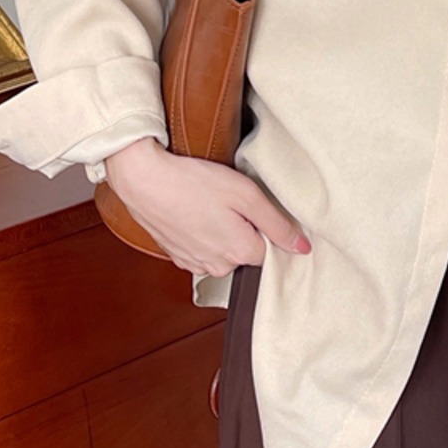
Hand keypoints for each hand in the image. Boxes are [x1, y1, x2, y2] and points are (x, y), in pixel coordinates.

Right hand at [104, 137, 309, 275]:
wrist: (144, 180)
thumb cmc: (194, 182)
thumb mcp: (246, 195)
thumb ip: (277, 224)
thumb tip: (302, 248)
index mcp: (241, 253)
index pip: (273, 252)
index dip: (271, 229)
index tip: (261, 210)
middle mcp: (219, 267)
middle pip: (249, 253)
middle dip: (247, 230)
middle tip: (234, 202)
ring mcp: (196, 264)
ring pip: (225, 252)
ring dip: (225, 233)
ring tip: (212, 205)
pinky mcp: (178, 256)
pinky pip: (204, 250)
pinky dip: (204, 234)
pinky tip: (197, 213)